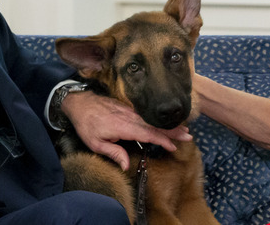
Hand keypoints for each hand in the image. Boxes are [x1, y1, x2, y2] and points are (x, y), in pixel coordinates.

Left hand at [61, 91, 192, 170]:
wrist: (80, 103)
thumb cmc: (86, 125)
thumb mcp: (95, 143)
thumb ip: (113, 153)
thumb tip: (126, 166)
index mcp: (123, 127)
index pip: (147, 134)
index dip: (161, 140)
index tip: (173, 145)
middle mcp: (130, 118)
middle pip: (155, 125)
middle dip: (172, 130)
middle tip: (188, 136)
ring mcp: (130, 112)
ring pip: (153, 120)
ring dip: (169, 125)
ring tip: (184, 130)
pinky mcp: (129, 109)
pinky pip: (147, 116)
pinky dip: (159, 120)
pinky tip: (166, 124)